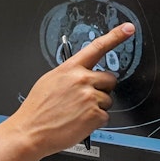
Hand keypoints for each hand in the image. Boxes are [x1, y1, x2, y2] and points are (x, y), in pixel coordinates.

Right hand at [6, 22, 134, 156]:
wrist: (31, 132)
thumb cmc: (37, 110)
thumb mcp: (49, 81)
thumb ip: (69, 74)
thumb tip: (81, 74)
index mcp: (70, 68)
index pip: (97, 47)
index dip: (116, 36)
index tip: (128, 28)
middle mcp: (82, 80)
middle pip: (109, 79)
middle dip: (102, 89)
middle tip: (86, 99)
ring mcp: (90, 97)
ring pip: (108, 100)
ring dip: (97, 107)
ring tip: (77, 113)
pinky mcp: (95, 115)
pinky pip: (105, 116)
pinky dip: (95, 122)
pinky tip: (79, 122)